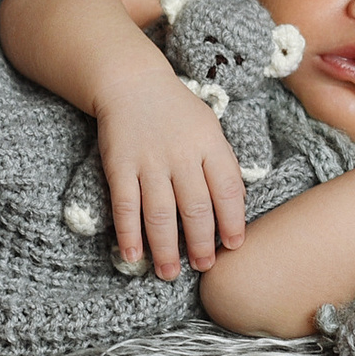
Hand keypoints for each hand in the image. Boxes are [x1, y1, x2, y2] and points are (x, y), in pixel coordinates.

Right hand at [93, 69, 246, 278]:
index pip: (227, 189)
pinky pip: (125, 206)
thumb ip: (222, 165)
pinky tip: (134, 256)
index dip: (233, 221)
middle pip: (195, 208)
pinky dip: (129, 234)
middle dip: (201, 242)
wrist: (132, 83)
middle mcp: (181, 154)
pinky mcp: (119, 166)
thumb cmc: (178, 112)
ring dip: (166, 248)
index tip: (234, 246)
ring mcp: (149, 161)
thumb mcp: (210, 129)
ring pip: (160, 214)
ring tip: (170, 273)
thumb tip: (235, 209)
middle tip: (203, 266)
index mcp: (210, 145)